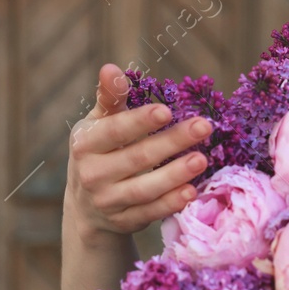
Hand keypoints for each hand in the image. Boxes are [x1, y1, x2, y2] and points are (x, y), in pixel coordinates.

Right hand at [65, 63, 212, 242]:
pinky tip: (192, 191)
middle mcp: (92, 174)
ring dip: (174, 175)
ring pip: (144, 189)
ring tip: (202, 159)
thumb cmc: (100, 151)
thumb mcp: (99, 123)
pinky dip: (171, 203)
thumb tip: (110, 67)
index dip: (139, 122)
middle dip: (171, 142)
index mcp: (85, 143)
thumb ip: (109, 97)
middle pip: (136, 158)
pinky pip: (150, 212)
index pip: (114, 131)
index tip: (167, 111)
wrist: (86, 206)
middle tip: (203, 126)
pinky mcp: (123, 222)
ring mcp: (107, 202)